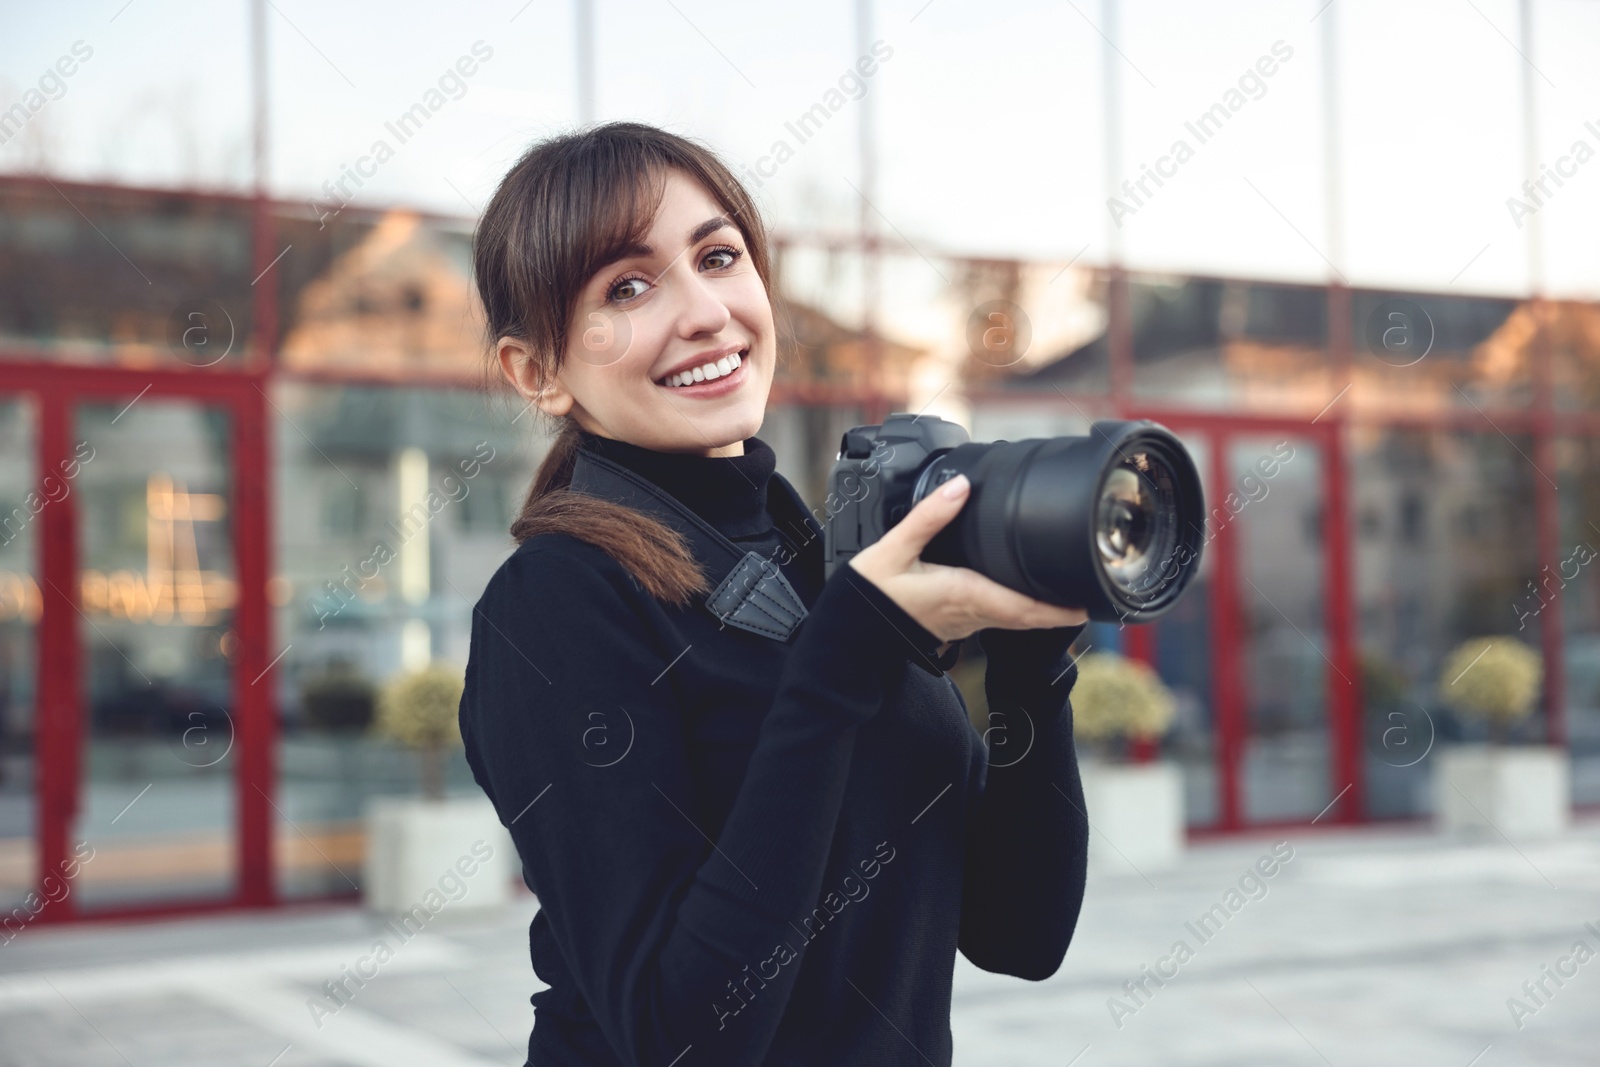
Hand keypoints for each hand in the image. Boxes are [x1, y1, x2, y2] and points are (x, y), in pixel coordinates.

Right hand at [846, 474, 1087, 643]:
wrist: (847, 634)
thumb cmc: (867, 597)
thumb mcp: (893, 549)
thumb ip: (928, 516)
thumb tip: (960, 487)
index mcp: (961, 594)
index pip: (1021, 608)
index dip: (1057, 610)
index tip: (1085, 606)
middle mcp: (968, 613)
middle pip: (1026, 616)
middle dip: (1058, 610)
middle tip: (1089, 596)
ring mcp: (962, 622)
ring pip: (1011, 618)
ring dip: (1038, 609)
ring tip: (1063, 592)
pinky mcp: (954, 623)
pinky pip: (994, 616)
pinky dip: (1015, 606)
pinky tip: (1018, 592)